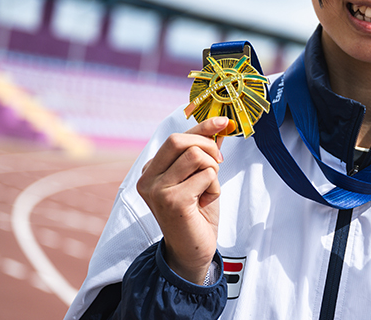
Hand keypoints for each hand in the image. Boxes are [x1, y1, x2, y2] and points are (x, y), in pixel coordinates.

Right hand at [137, 117, 227, 283]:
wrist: (193, 250)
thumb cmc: (196, 214)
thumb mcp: (200, 178)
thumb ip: (204, 153)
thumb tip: (219, 127)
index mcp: (151, 170)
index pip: (176, 138)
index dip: (201, 127)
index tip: (223, 121)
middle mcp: (148, 178)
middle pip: (179, 140)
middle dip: (208, 147)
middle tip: (218, 164)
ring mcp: (157, 190)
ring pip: (196, 156)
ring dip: (212, 170)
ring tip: (207, 190)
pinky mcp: (172, 200)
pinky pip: (206, 175)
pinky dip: (214, 187)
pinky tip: (204, 203)